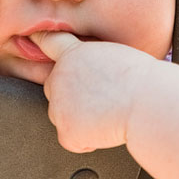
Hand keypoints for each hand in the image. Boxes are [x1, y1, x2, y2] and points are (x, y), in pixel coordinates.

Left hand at [30, 31, 154, 153]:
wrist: (148, 103)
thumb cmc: (144, 80)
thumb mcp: (115, 56)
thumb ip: (92, 62)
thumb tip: (90, 77)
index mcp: (74, 54)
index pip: (50, 43)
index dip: (39, 40)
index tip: (30, 38)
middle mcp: (60, 76)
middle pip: (54, 88)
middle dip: (70, 96)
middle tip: (100, 99)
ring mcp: (59, 105)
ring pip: (61, 115)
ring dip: (78, 119)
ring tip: (107, 114)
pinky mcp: (65, 131)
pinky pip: (72, 140)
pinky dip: (87, 141)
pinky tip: (106, 130)